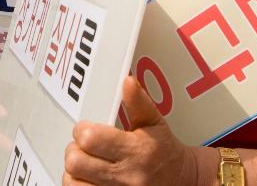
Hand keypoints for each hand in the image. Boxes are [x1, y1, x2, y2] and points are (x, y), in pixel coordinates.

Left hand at [63, 76, 201, 185]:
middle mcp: (126, 175)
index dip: (82, 130)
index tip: (87, 129)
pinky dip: (80, 185)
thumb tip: (127, 82)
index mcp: (136, 150)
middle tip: (84, 147)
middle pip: (76, 162)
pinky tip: (88, 177)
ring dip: (74, 171)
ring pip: (73, 183)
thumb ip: (139, 102)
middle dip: (74, 150)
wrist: (183, 181)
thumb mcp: (155, 122)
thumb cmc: (165, 152)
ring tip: (85, 164)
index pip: (90, 139)